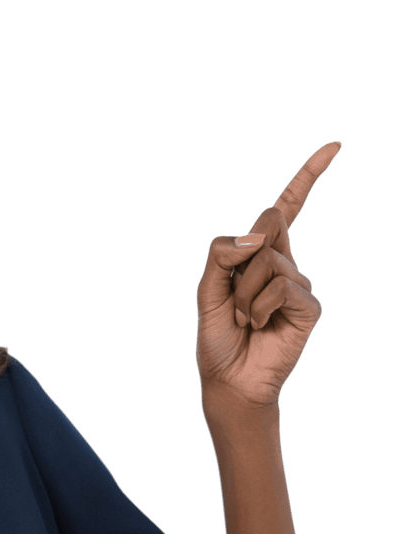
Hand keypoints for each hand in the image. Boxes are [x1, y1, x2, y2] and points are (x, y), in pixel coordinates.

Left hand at [194, 142, 340, 408]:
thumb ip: (221, 256)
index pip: (287, 209)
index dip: (308, 177)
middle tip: (234, 296)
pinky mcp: (309, 306)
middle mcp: (283, 263)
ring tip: (243, 319)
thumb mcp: (206, 292)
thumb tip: (258, 238)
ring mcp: (299, 284)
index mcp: (259, 255)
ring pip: (268, 260)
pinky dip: (259, 307)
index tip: (334, 147)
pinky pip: (281, 286)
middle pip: (269, 221)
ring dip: (243, 294)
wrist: (228, 379)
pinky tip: (259, 326)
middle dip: (242, 255)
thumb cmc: (217, 338)